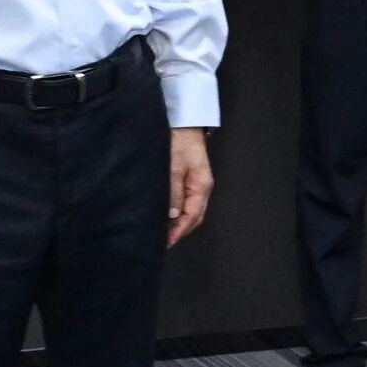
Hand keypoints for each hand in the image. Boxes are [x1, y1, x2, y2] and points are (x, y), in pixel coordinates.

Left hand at [164, 128, 213, 246]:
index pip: (192, 216)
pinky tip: (168, 215)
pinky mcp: (190, 179)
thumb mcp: (173, 166)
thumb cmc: (179, 141)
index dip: (179, 231)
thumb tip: (172, 214)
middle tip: (164, 242)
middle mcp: (202, 188)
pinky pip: (187, 202)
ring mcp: (197, 184)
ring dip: (179, 223)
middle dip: (180, 231)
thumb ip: (174, 191)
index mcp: (201, 186)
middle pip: (194, 217)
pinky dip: (179, 212)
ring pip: (191, 210)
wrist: (184, 124)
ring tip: (164, 232)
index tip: (167, 242)